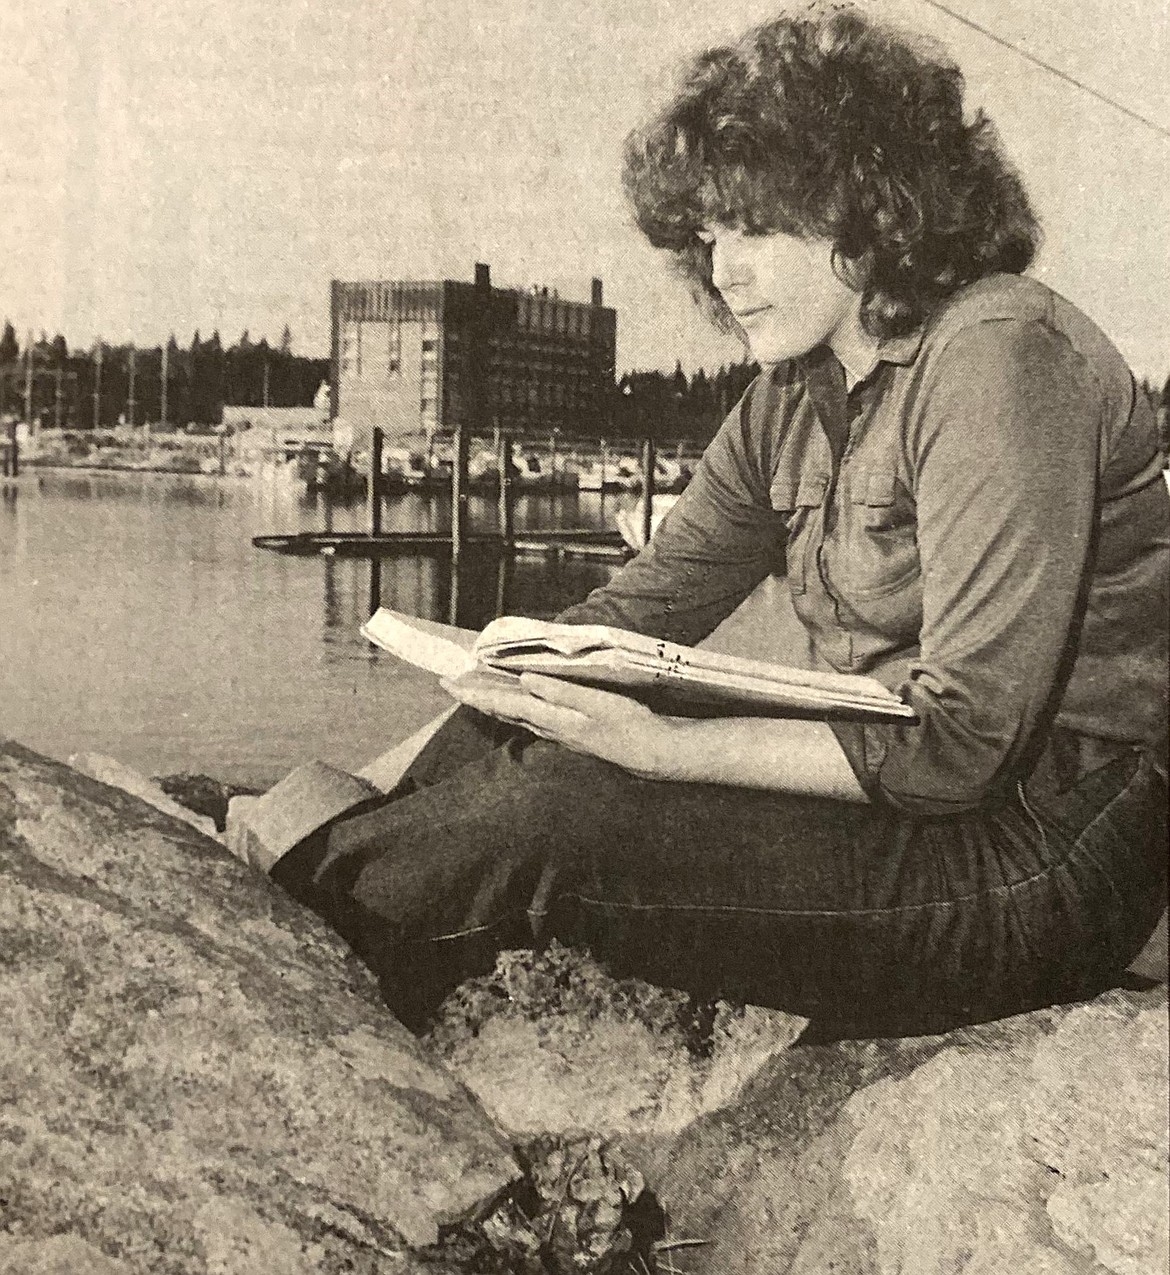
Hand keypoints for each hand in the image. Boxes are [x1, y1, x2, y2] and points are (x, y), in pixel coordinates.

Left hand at [440, 669, 680, 779]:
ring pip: (515, 716)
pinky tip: (513, 703)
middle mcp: (548, 728)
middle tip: (449, 684)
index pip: (504, 704)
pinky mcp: (567, 733)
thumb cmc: (628, 724)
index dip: (475, 693)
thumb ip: (560, 693)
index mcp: (551, 718)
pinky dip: (513, 707)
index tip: (448, 683)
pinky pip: (529, 718)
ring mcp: (557, 733)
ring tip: (473, 690)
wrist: (650, 752)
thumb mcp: (596, 704)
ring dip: (492, 702)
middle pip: (503, 712)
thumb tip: (524, 680)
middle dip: (476, 697)